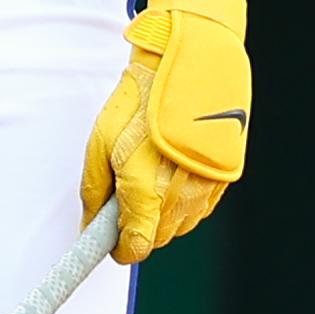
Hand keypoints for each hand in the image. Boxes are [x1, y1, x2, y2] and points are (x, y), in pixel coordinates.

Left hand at [76, 0, 248, 263]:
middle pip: (158, 238)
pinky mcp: (224, 177)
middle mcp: (180, 194)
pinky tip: (171, 173)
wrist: (190, 64)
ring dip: (161, 216)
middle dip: (138, 229)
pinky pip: (199, 208)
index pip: (136, 245)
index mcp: (145, 187)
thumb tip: (90, 227)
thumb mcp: (99, 141)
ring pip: (180, 225)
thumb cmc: (138, 101)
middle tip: (124, 200)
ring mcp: (206, 187)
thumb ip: (95, 190)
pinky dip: (183, 202)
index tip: (110, 245)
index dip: (120, 249)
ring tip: (148, 178)